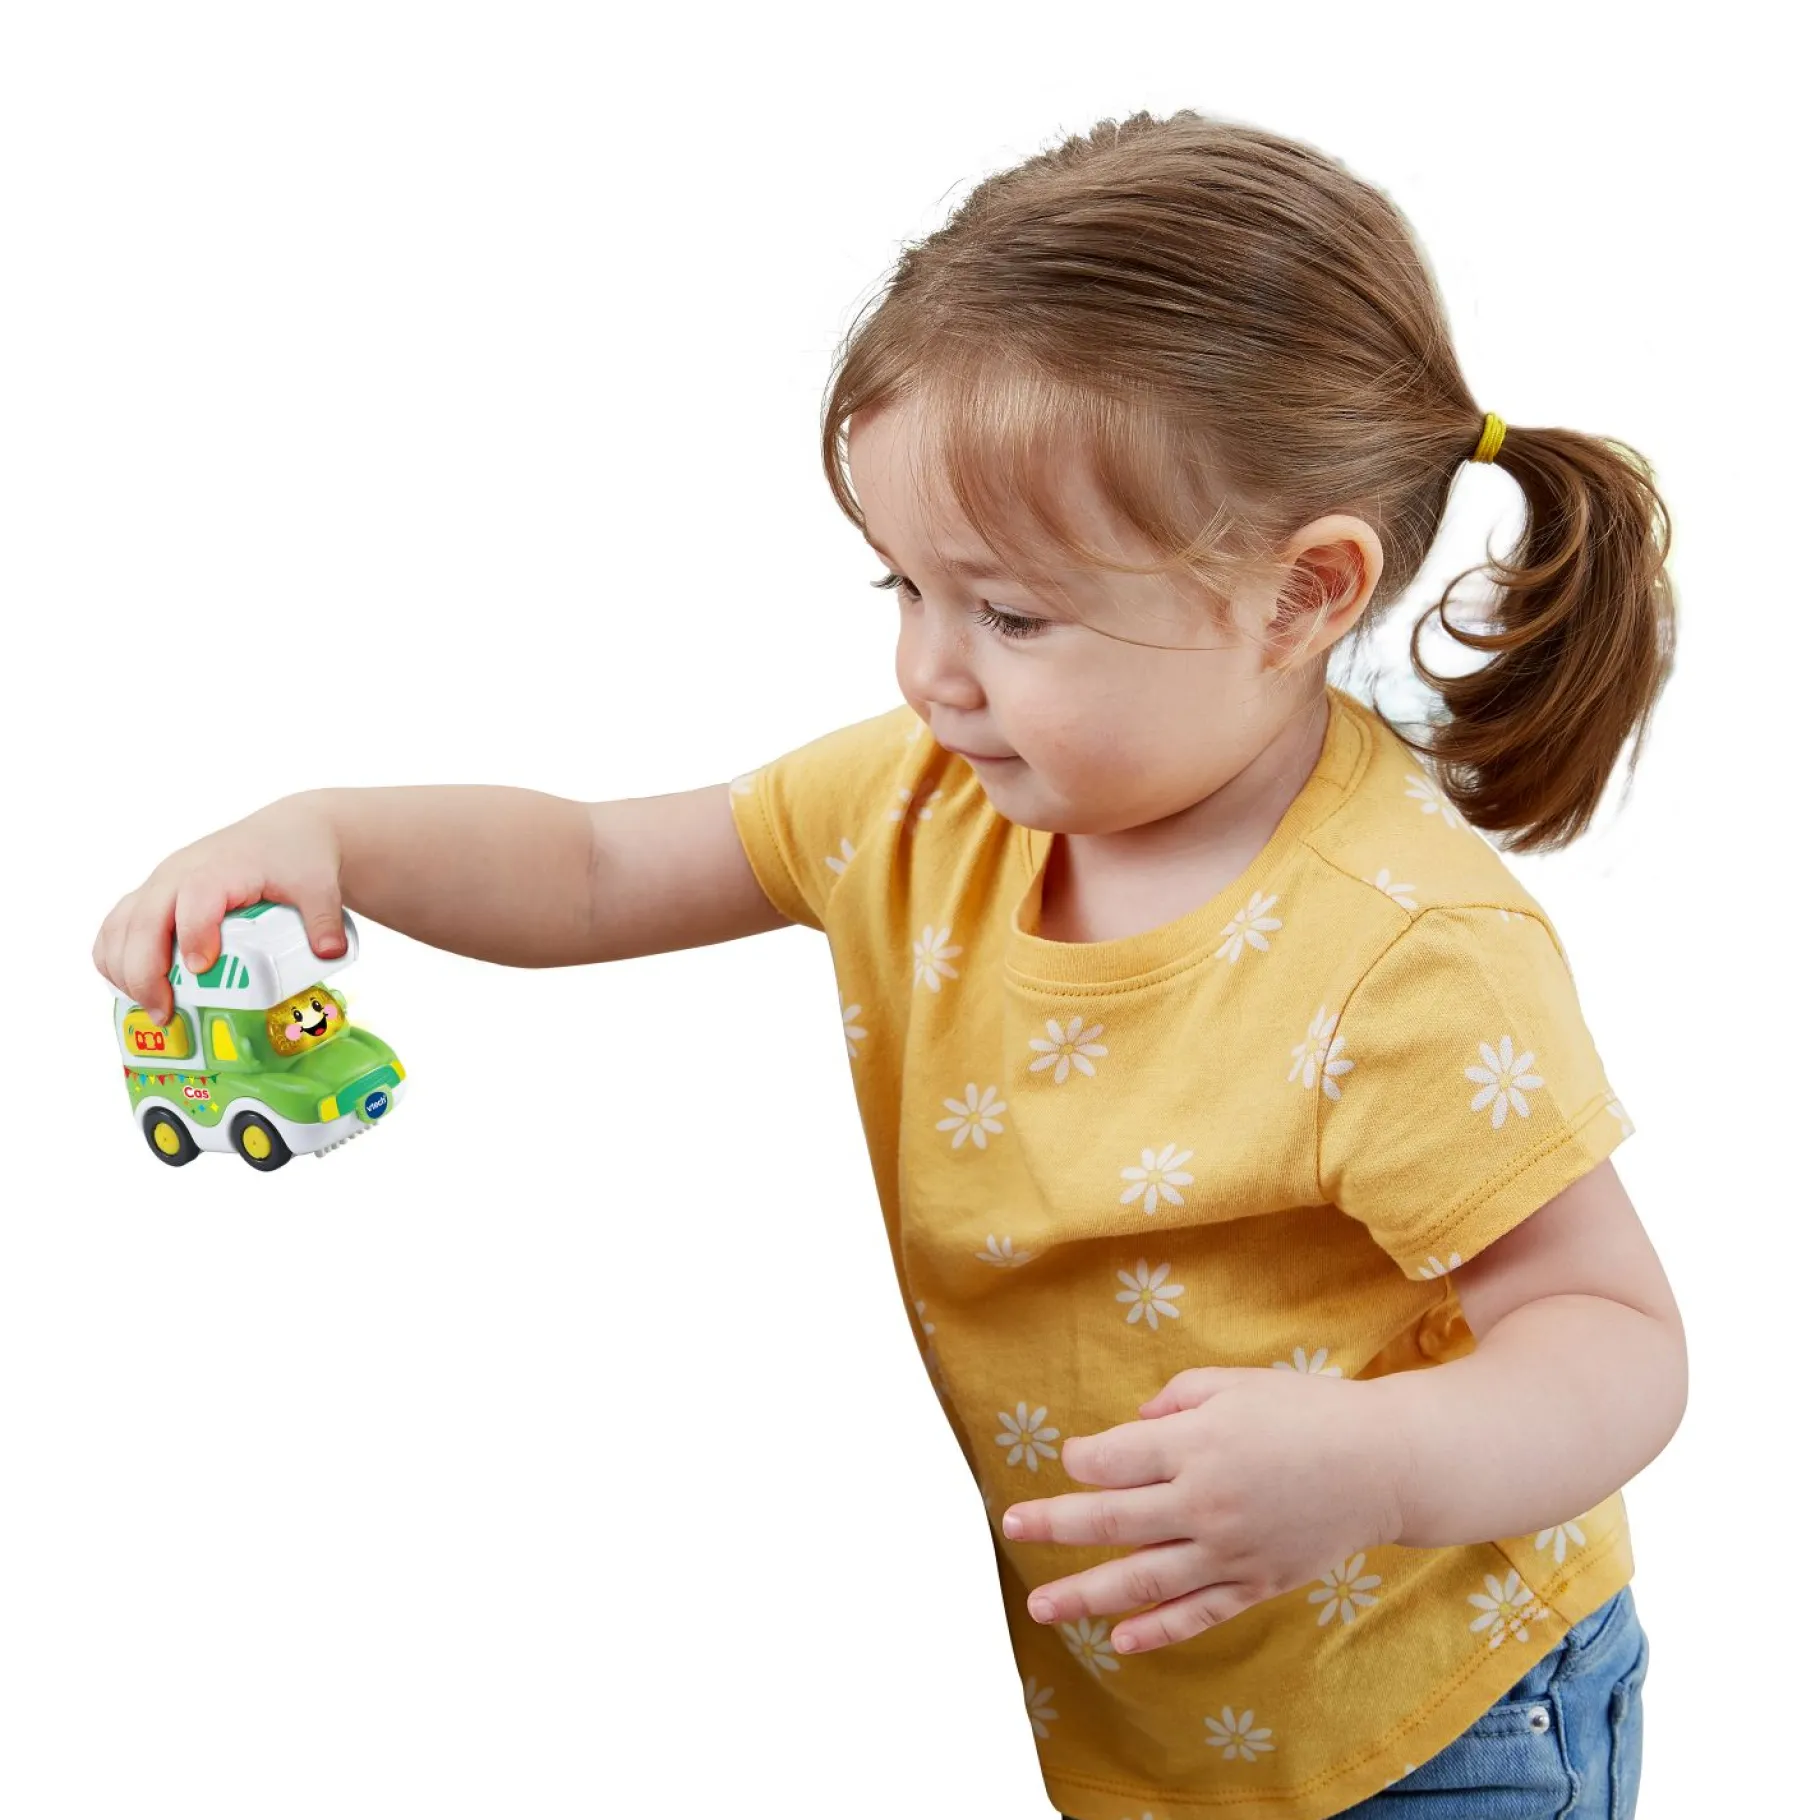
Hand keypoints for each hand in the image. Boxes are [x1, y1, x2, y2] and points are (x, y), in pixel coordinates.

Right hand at [92, 795, 347, 1022]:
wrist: (284, 833)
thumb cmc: (295, 858)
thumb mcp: (317, 886)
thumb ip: (323, 920)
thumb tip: (330, 953)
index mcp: (217, 870)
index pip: (194, 900)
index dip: (192, 934)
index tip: (199, 969)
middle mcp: (178, 875)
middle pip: (143, 920)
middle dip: (145, 971)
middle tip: (164, 1013)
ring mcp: (160, 885)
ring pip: (120, 926)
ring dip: (123, 970)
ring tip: (151, 1009)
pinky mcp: (152, 897)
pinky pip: (117, 927)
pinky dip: (114, 958)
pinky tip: (131, 989)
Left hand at [999, 1365, 1407, 1655]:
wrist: (1383, 1463)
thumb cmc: (1303, 1410)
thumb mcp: (1231, 1382)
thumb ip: (1172, 1401)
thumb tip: (1128, 1431)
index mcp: (1196, 1444)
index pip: (1111, 1461)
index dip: (1081, 1459)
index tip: (1072, 1458)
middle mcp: (1205, 1503)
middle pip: (1111, 1521)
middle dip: (1053, 1524)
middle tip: (1010, 1527)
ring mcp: (1229, 1551)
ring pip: (1142, 1580)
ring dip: (1085, 1595)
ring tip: (1040, 1606)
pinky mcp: (1256, 1583)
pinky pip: (1197, 1614)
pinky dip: (1157, 1632)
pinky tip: (1119, 1642)